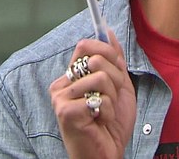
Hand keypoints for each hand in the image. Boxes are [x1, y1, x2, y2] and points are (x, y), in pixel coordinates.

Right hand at [49, 30, 135, 158]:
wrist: (106, 155)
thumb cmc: (110, 126)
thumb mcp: (118, 87)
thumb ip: (113, 60)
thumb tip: (109, 32)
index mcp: (71, 77)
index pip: (85, 46)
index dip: (107, 52)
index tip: (117, 68)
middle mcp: (61, 85)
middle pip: (95, 59)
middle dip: (115, 79)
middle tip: (112, 99)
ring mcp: (60, 98)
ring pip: (99, 77)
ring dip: (112, 97)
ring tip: (105, 113)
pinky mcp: (66, 112)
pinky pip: (99, 98)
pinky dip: (108, 112)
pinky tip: (100, 122)